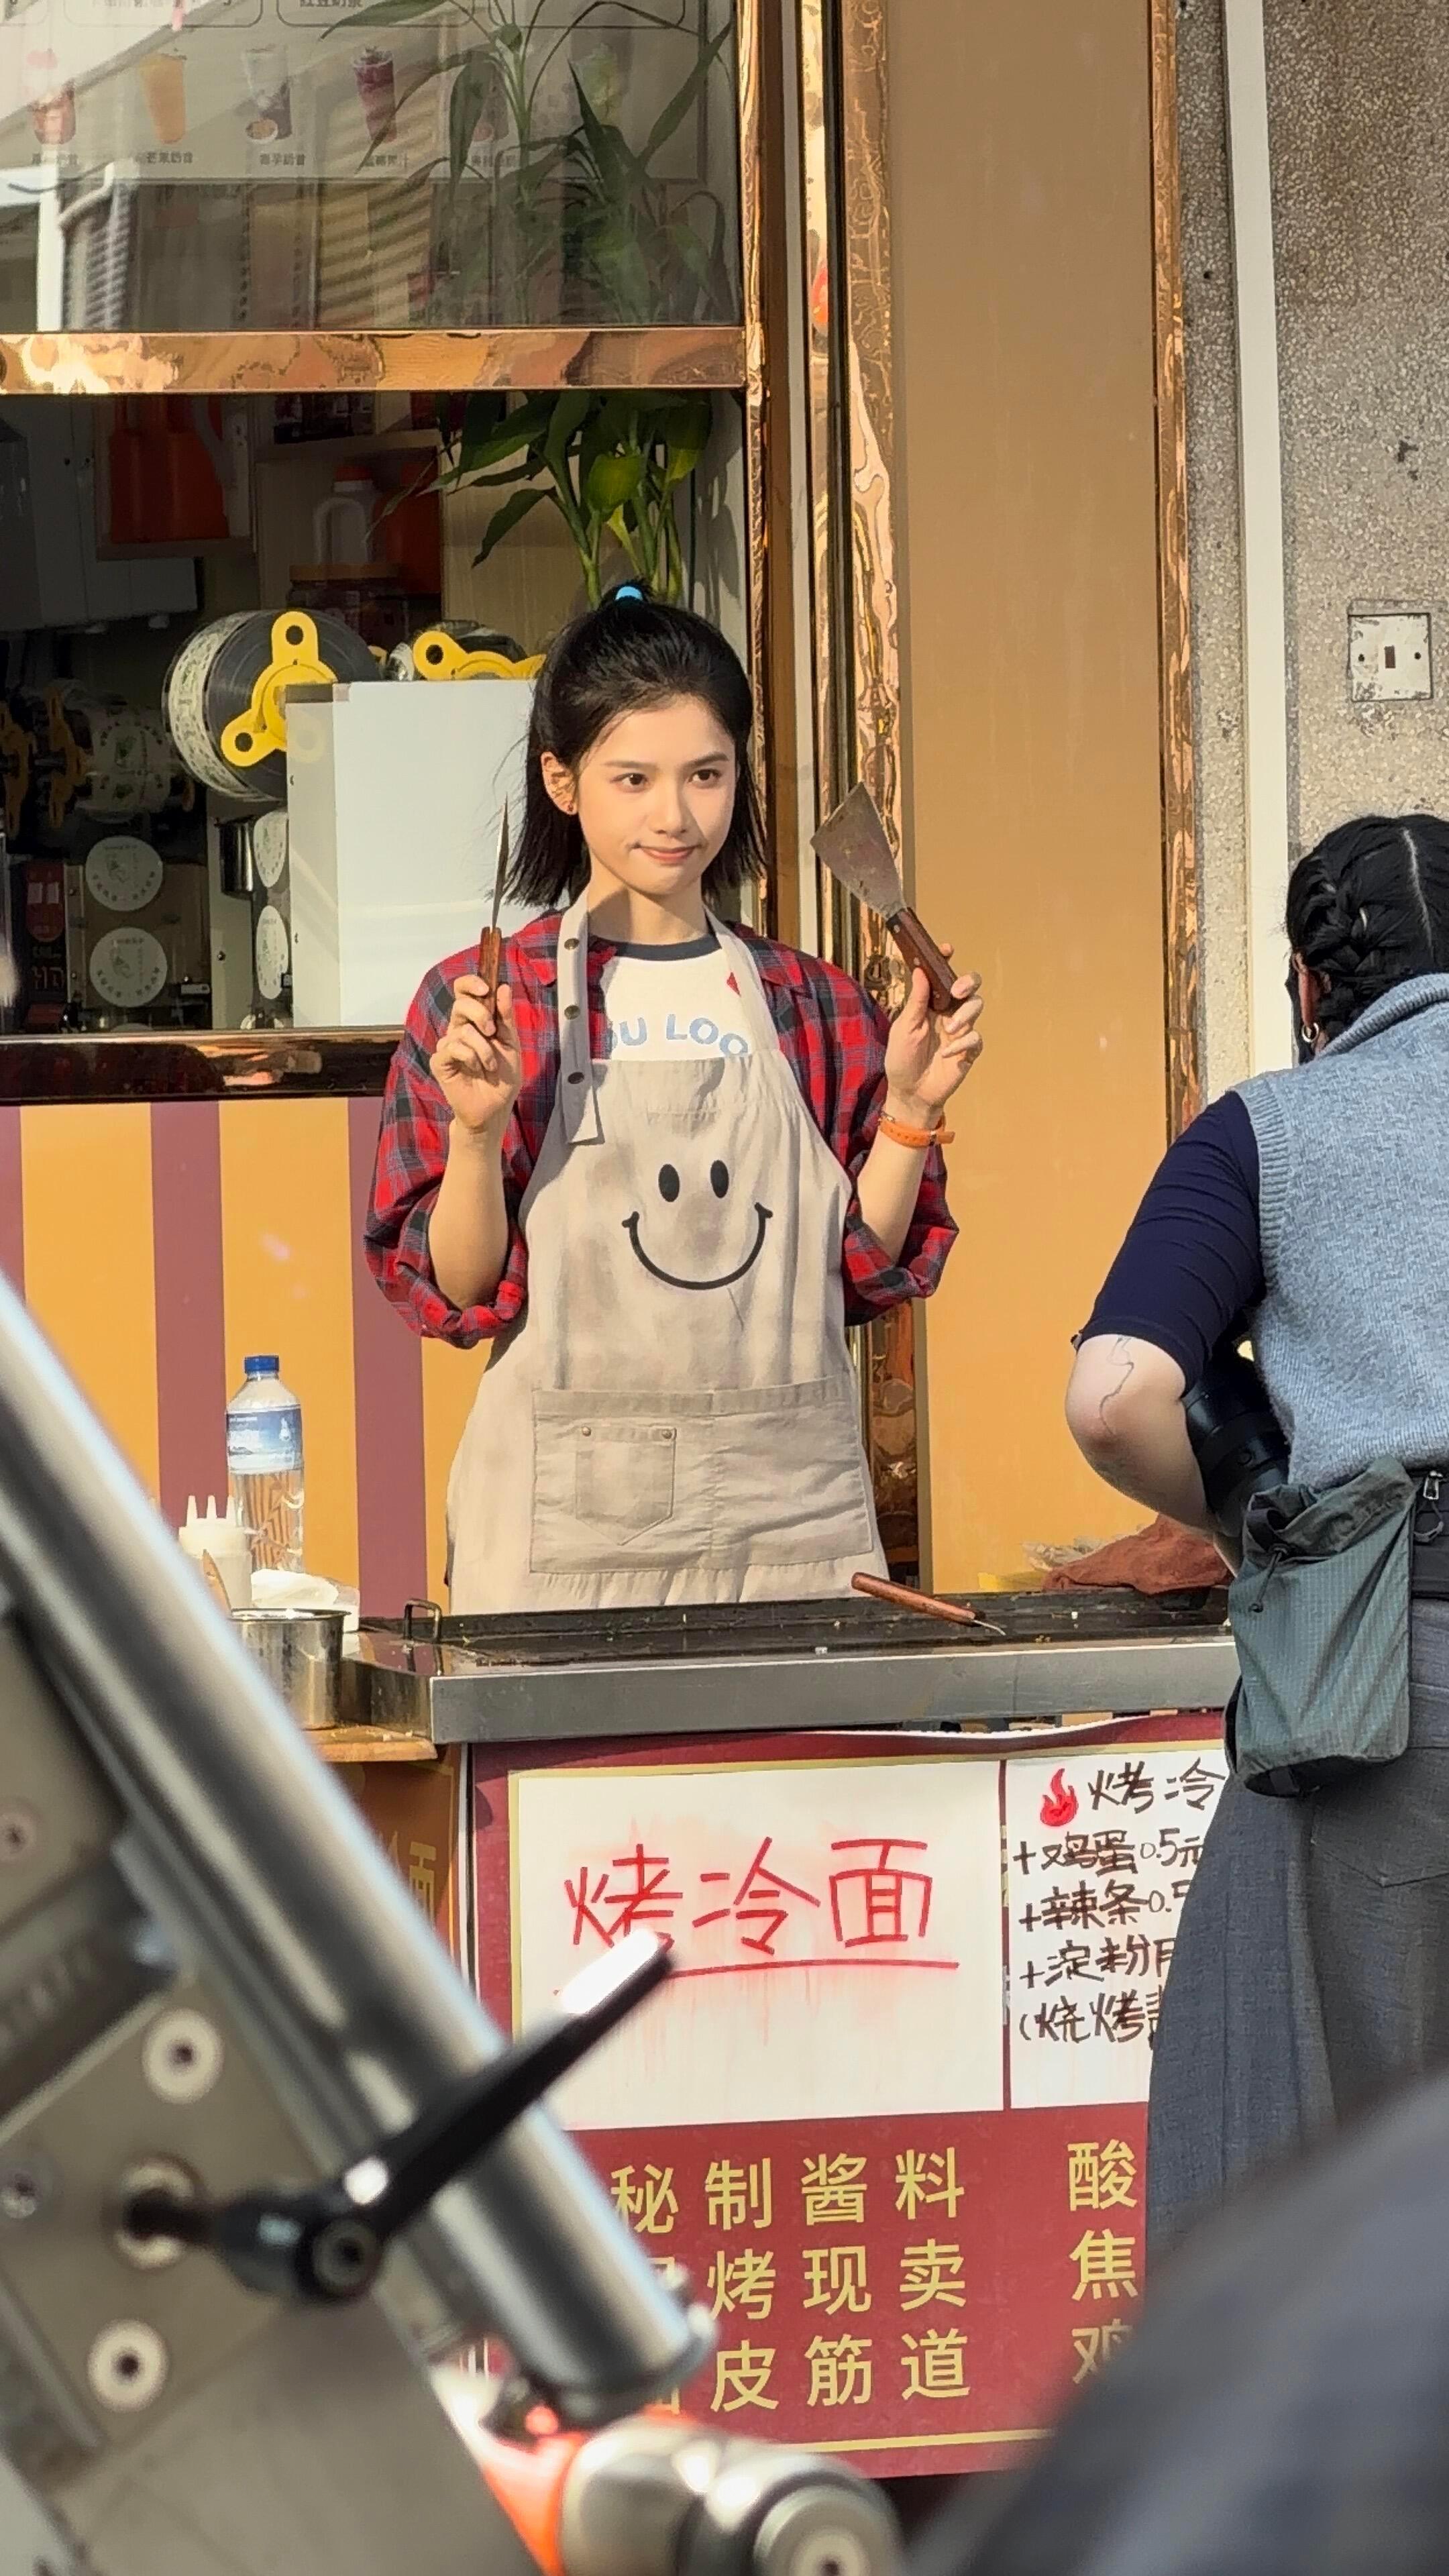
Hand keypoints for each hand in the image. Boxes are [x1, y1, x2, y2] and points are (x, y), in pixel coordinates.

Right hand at [430, 974, 522, 1136]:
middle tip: (492, 1031)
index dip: (470, 983)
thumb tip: (503, 987)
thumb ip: (506, 1017)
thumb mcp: (511, 1044)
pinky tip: (476, 1069)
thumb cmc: (503, 1077)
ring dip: (483, 1048)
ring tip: (490, 1065)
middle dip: (480, 1014)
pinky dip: (470, 1058)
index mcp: (475, 1021)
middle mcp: (459, 1029)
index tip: (485, 988)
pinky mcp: (440, 1062)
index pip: (464, 991)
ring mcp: (448, 1045)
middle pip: (460, 1004)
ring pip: (461, 1030)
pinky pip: (453, 1048)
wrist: (495, 1107)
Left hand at [882, 949, 982, 1124]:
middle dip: (968, 982)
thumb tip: (920, 971)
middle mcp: (947, 1013)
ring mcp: (960, 1031)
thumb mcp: (904, 1027)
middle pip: (969, 987)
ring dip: (965, 1015)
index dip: (945, 961)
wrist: (909, 1093)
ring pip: (976, 1008)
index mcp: (930, 1005)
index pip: (941, 977)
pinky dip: (963, 1044)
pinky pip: (976, 1039)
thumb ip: (915, 1001)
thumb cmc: (902, 1059)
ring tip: (949, 1030)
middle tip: (958, 991)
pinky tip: (946, 1055)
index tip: (947, 949)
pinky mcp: (968, 1051)